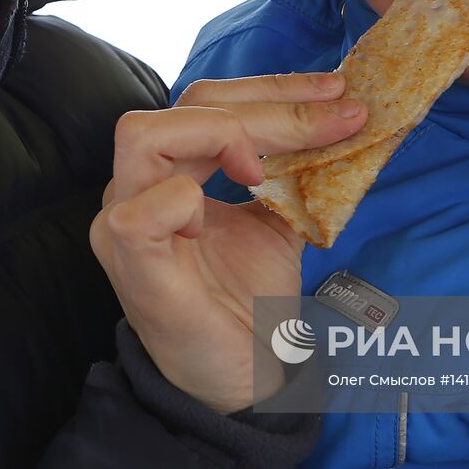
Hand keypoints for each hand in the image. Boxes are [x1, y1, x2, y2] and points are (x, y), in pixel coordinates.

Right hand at [90, 72, 366, 413]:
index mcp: (172, 170)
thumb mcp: (282, 218)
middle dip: (271, 105)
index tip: (338, 92)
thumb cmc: (251, 301)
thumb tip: (344, 115)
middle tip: (338, 119)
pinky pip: (139, 210)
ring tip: (264, 171)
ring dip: (223, 136)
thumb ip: (297, 169)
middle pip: (188, 105)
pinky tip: (216, 217)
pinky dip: (183, 200)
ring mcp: (124, 224)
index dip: (276, 89)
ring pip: (144, 135)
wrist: (246, 378)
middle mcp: (138, 187)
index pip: (211, 100)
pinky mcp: (130, 265)